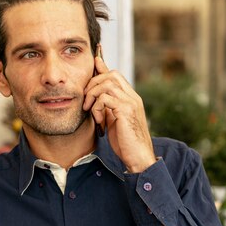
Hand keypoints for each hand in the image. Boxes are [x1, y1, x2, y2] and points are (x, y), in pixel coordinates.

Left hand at [83, 49, 155, 172]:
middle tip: (86, 100)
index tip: (92, 67)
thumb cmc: (126, 144)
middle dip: (94, 83)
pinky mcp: (125, 111)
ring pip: (107, 84)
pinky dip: (97, 107)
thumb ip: (108, 109)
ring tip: (90, 110)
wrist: (139, 158)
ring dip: (93, 95)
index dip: (102, 69)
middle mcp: (133, 97)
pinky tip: (99, 121)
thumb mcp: (114, 122)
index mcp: (131, 99)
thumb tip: (96, 100)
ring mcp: (130, 103)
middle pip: (111, 75)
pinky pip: (105, 98)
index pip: (116, 76)